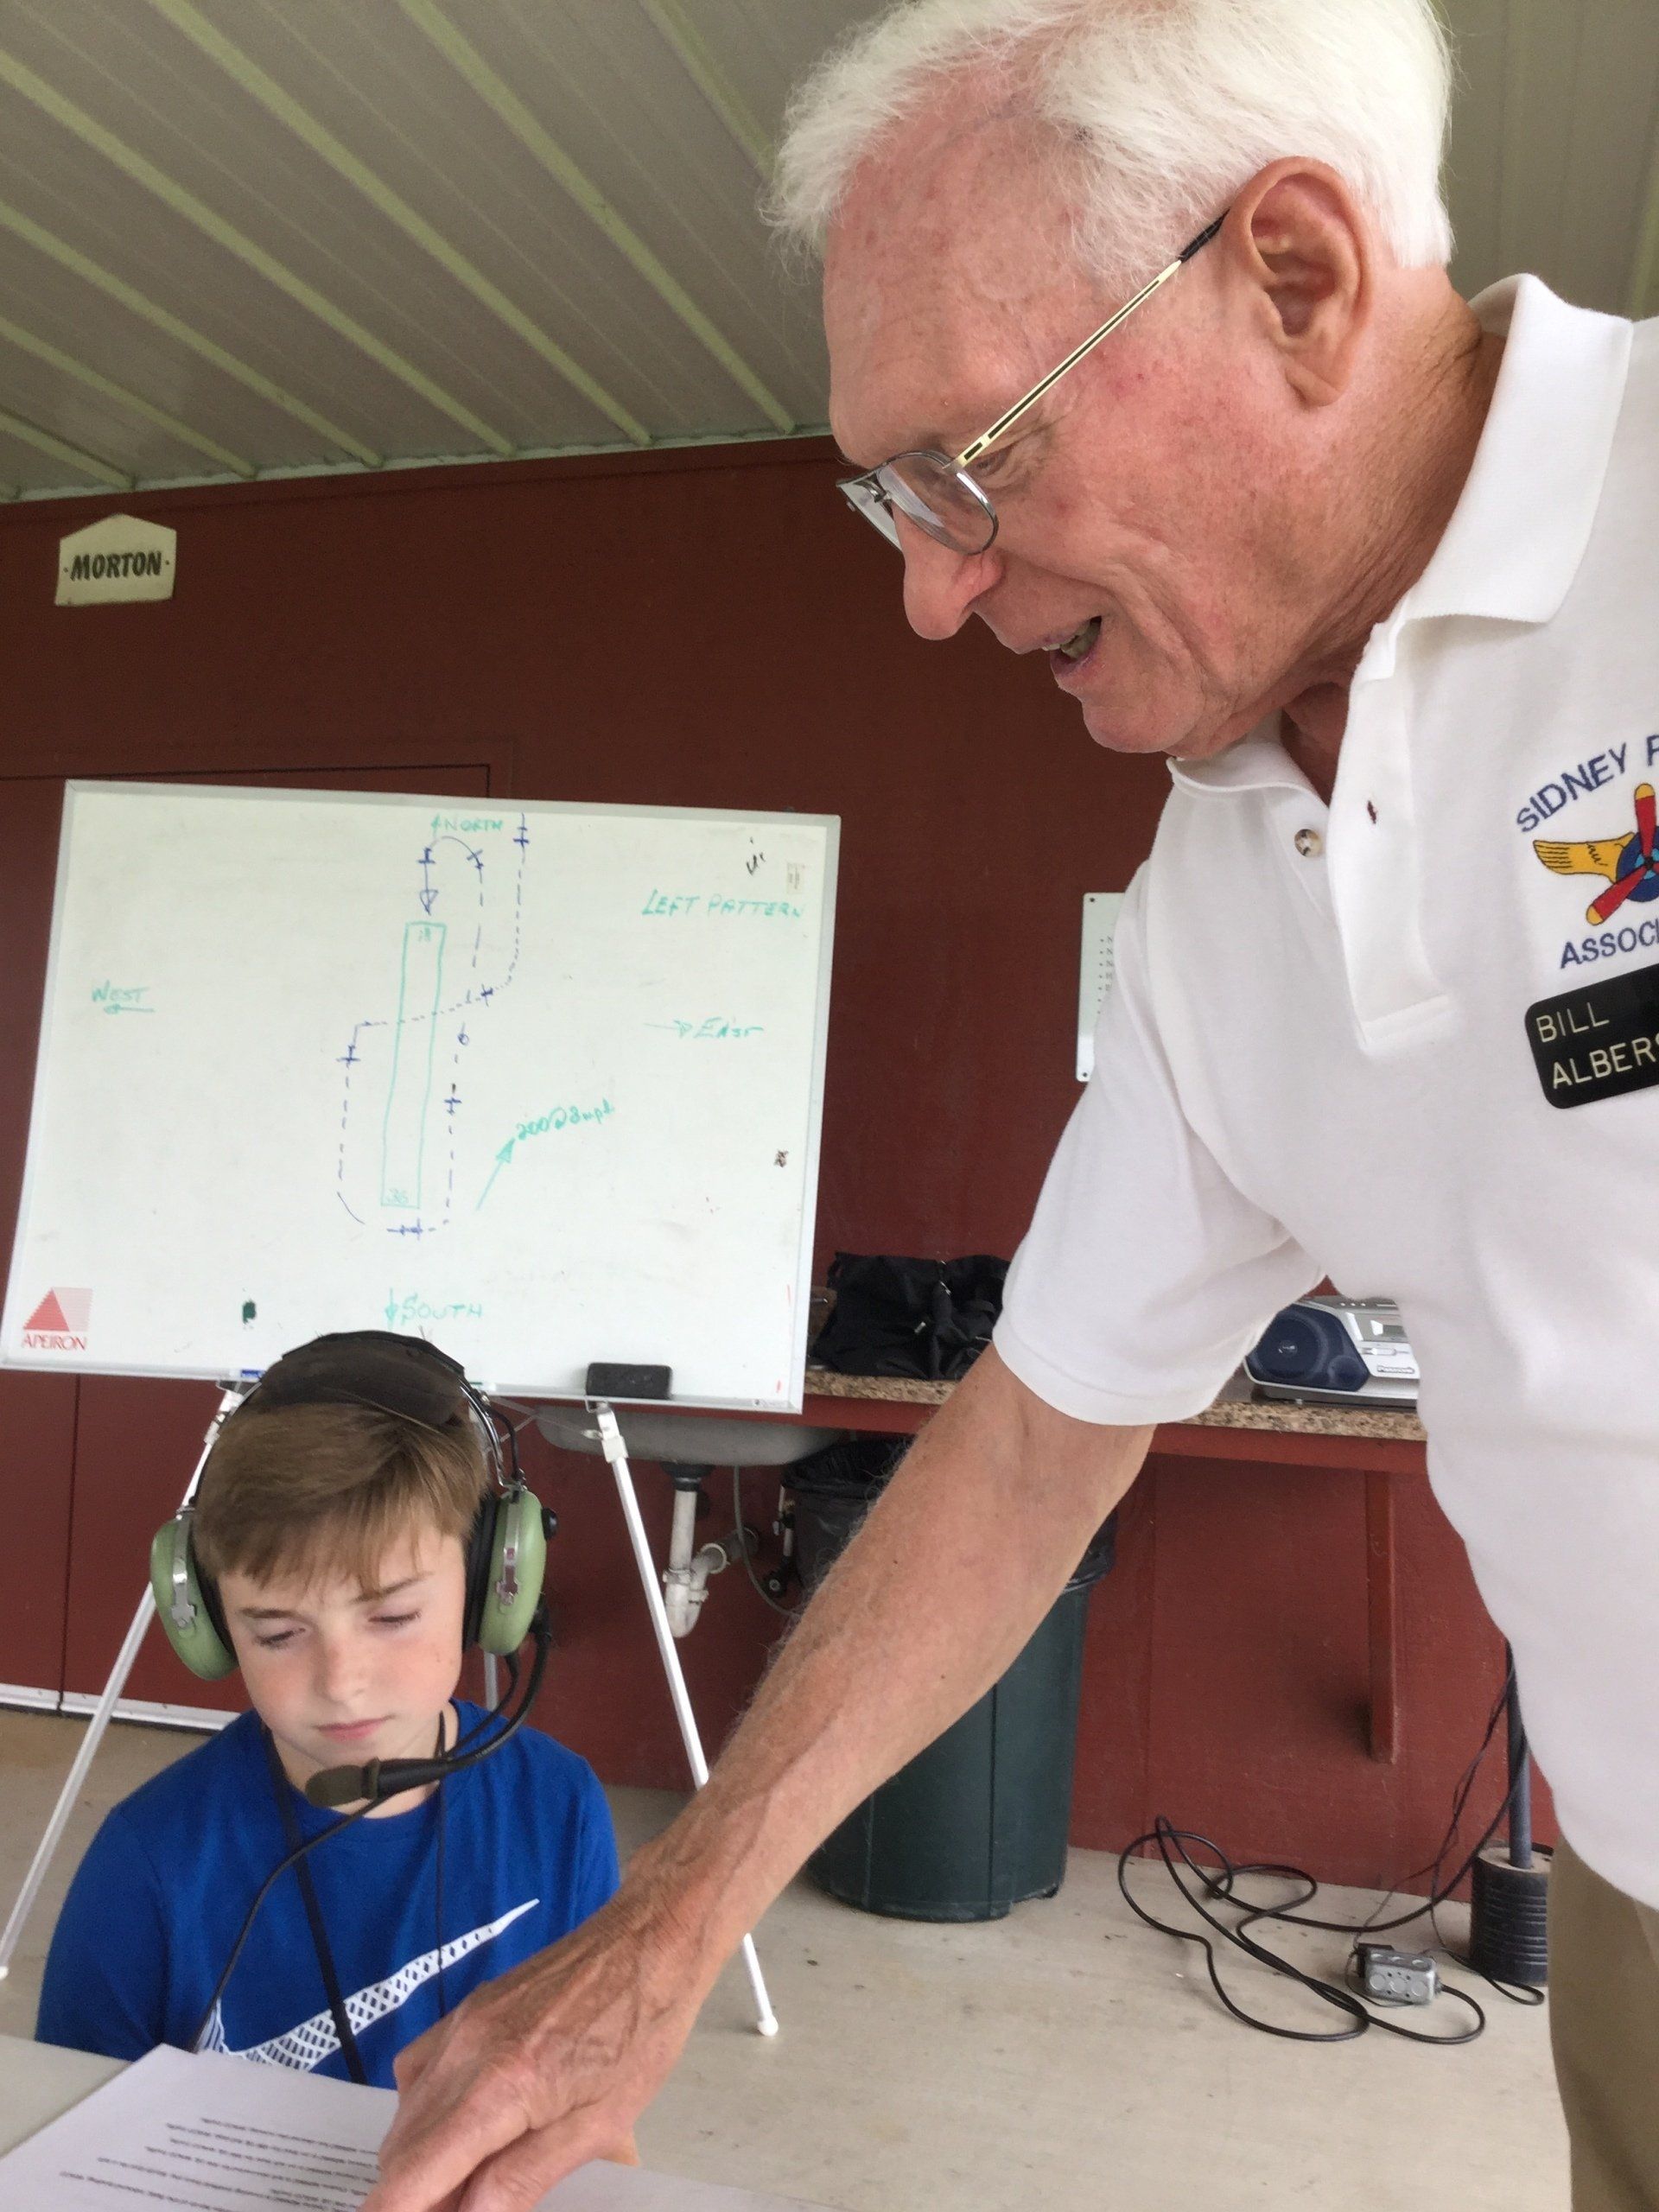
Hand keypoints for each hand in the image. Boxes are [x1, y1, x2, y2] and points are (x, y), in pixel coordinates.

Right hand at [361, 1889, 701, 2211]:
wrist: (650, 1941)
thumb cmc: (640, 2033)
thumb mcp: (598, 2125)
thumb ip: (524, 2178)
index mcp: (498, 2089)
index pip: (407, 2177)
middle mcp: (464, 2052)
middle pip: (398, 2152)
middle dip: (421, 2195)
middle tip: (470, 2206)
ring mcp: (461, 2023)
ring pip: (405, 2115)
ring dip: (425, 2157)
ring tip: (480, 2173)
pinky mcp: (468, 2008)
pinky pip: (419, 2072)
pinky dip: (430, 2111)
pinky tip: (474, 2121)